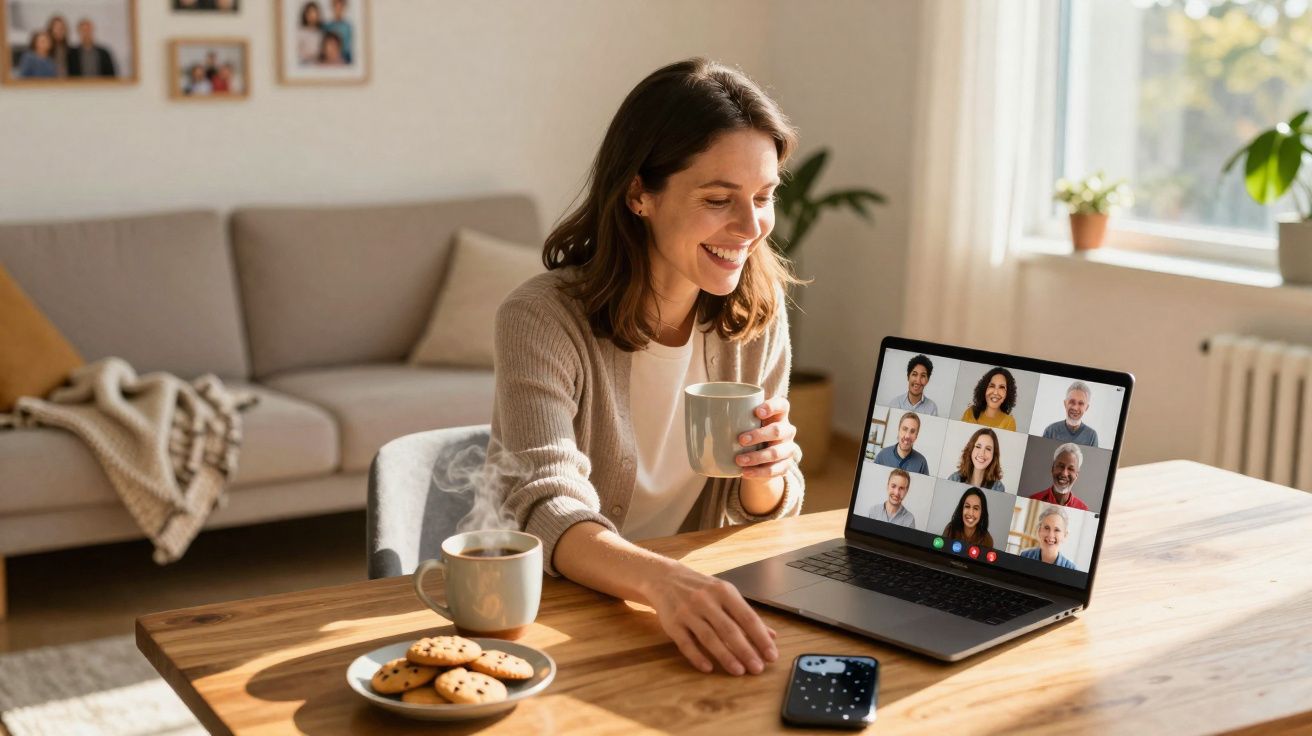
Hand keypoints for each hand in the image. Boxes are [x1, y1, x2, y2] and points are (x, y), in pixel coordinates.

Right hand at [644, 562, 778, 674]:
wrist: (664, 578)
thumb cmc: (701, 589)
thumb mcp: (725, 594)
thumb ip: (746, 615)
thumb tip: (771, 636)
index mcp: (724, 591)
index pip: (747, 617)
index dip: (760, 638)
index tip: (771, 655)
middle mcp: (706, 600)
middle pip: (729, 629)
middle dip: (745, 651)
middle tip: (758, 668)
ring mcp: (687, 612)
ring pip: (709, 638)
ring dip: (725, 656)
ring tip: (739, 671)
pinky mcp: (672, 624)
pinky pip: (686, 644)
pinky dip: (697, 657)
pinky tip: (708, 668)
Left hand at [736, 396, 798, 478]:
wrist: (760, 458)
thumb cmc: (750, 432)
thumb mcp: (746, 422)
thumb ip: (733, 416)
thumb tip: (702, 411)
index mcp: (779, 415)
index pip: (782, 405)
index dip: (772, 406)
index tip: (757, 411)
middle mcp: (787, 431)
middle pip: (778, 430)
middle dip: (759, 435)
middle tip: (740, 439)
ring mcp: (787, 449)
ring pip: (776, 453)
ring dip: (756, 457)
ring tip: (739, 460)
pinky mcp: (785, 466)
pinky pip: (775, 470)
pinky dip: (758, 472)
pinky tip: (745, 472)